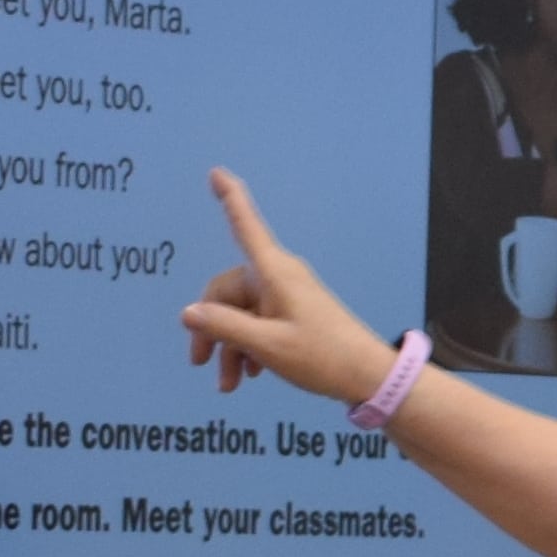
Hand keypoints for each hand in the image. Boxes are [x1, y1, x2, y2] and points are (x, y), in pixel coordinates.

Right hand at [180, 171, 396, 410]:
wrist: (368, 377)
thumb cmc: (322, 356)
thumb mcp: (267, 345)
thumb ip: (224, 327)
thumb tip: (189, 312)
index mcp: (274, 273)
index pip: (246, 227)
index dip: (231, 198)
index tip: (216, 172)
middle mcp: (278, 278)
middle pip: (227, 291)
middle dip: (212, 328)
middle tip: (199, 363)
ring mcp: (287, 297)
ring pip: (241, 314)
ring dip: (230, 347)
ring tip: (229, 384)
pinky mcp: (295, 315)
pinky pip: (259, 324)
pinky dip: (248, 348)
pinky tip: (248, 375)